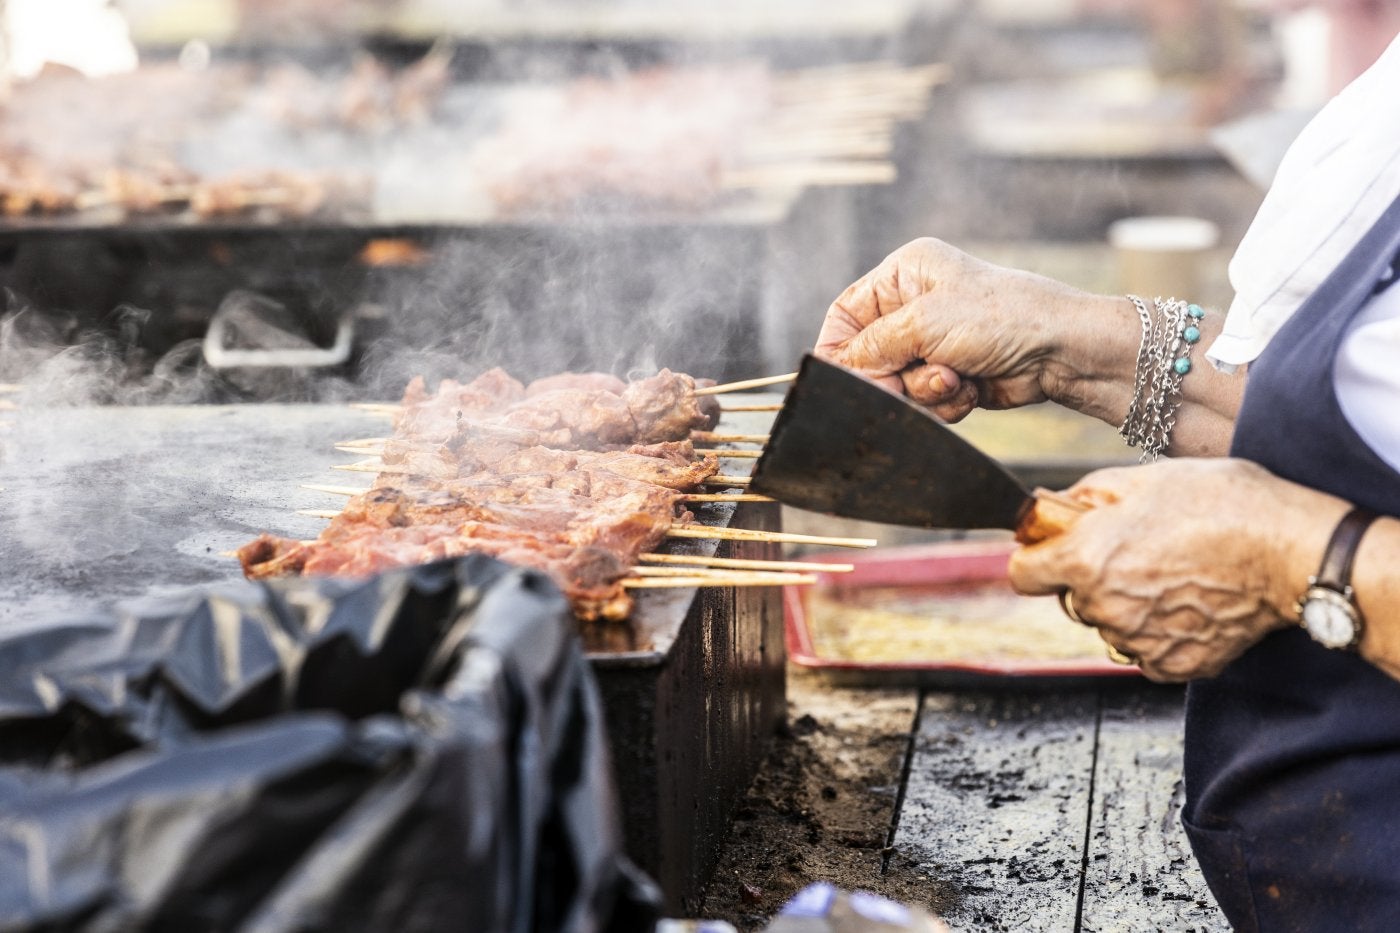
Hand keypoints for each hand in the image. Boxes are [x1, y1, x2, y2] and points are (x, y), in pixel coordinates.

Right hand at [814, 238, 1117, 421]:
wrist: (1060, 350)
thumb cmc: (1001, 317)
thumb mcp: (924, 323)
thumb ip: (871, 347)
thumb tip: (837, 371)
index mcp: (903, 275)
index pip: (845, 315)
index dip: (839, 350)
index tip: (841, 379)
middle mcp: (914, 307)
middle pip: (868, 358)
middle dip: (892, 376)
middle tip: (909, 383)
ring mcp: (933, 344)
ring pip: (896, 385)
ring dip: (923, 391)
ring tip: (955, 377)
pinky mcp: (950, 375)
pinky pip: (924, 401)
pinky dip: (943, 402)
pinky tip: (970, 388)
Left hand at [1008, 458, 1348, 681]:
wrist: (1290, 550)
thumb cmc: (1222, 505)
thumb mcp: (1146, 478)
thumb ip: (1089, 495)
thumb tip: (1057, 505)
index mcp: (1086, 559)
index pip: (1024, 573)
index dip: (1036, 557)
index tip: (1052, 550)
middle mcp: (1104, 607)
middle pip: (1071, 599)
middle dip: (1089, 578)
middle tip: (1135, 552)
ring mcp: (1140, 641)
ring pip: (1110, 625)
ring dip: (1127, 606)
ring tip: (1173, 574)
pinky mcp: (1176, 665)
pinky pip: (1147, 651)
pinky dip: (1160, 633)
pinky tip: (1189, 603)